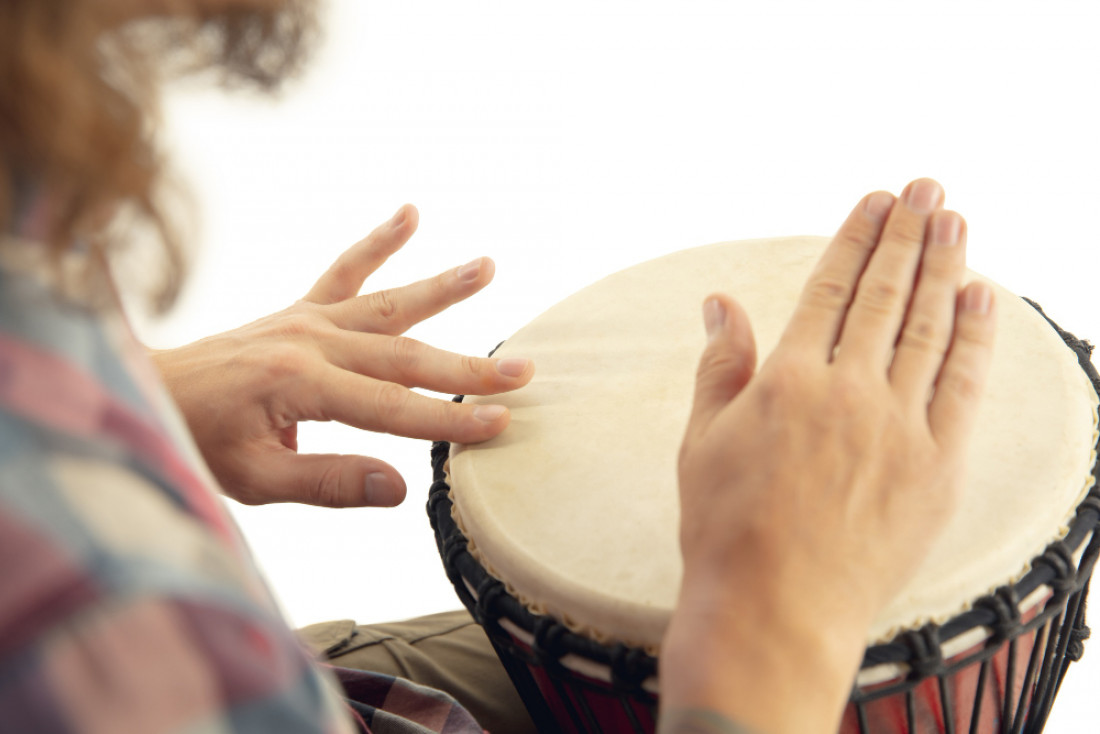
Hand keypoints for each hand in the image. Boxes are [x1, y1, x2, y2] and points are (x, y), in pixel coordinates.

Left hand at [152, 205, 532, 508]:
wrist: (147, 395)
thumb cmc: (194, 440)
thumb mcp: (252, 477)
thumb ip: (327, 482)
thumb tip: (399, 486)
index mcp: (298, 384)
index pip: (391, 409)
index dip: (449, 419)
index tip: (499, 424)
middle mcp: (309, 341)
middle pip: (404, 355)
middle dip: (467, 367)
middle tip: (523, 372)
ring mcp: (305, 319)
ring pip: (388, 304)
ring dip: (441, 287)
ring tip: (487, 266)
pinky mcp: (299, 311)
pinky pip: (344, 272)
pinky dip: (378, 243)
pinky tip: (410, 215)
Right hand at [660, 180, 996, 732]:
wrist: (774, 611)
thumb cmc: (726, 530)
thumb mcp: (702, 442)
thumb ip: (721, 366)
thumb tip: (719, 302)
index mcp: (787, 380)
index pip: (829, 290)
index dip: (854, 239)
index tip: (874, 201)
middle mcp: (847, 391)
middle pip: (884, 295)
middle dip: (906, 233)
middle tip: (926, 187)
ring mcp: (898, 428)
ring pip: (928, 328)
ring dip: (944, 267)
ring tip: (953, 219)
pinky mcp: (936, 467)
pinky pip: (962, 386)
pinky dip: (975, 336)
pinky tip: (981, 296)